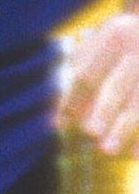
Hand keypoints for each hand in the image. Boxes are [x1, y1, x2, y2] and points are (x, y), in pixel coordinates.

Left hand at [58, 9, 138, 156]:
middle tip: (90, 133)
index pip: (88, 73)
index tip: (61, 124)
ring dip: (125, 129)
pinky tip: (135, 156)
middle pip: (118, 87)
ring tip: (107, 150)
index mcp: (115, 36)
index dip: (72, 99)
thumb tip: (62, 119)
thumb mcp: (100, 46)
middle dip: (104, 112)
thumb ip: (80, 79)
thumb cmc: (122, 41)